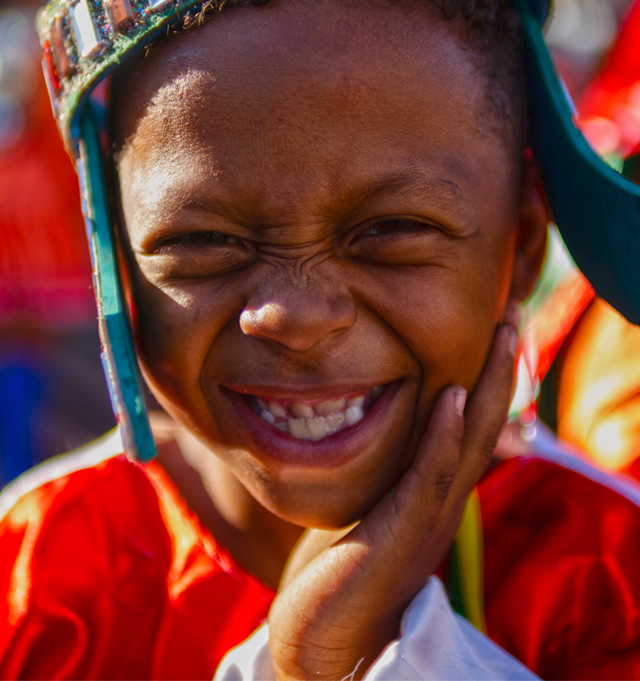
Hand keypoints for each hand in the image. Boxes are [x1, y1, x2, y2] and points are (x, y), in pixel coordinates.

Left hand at [268, 309, 519, 680]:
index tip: (492, 326)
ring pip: (469, 439)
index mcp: (433, 490)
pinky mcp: (402, 532)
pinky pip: (430, 474)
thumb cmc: (338, 569)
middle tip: (510, 312)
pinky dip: (443, 434)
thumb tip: (372, 429)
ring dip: (488, 385)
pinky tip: (452, 395)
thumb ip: (380, 470)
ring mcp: (428, 516)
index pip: (469, 424)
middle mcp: (442, 499)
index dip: (486, 376)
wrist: (323, 637)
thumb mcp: (366, 504)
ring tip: (500, 333)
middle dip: (499, 367)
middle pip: (483, 422)